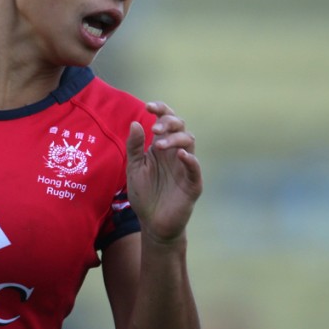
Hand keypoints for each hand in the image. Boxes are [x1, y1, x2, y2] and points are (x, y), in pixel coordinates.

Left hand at [126, 102, 202, 242]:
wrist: (152, 223)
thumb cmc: (144, 194)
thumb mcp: (134, 168)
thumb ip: (134, 147)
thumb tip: (135, 123)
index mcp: (161, 146)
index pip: (166, 121)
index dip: (161, 110)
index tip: (148, 106)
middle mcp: (175, 153)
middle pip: (180, 126)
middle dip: (169, 122)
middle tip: (154, 127)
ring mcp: (185, 167)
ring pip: (189, 142)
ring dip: (175, 139)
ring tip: (159, 145)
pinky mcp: (192, 184)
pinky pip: (195, 168)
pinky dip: (190, 159)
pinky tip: (180, 154)